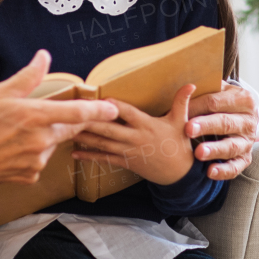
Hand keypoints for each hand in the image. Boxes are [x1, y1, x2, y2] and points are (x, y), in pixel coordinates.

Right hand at [0, 50, 118, 193]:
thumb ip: (28, 77)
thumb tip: (44, 57)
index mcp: (34, 117)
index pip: (75, 113)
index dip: (97, 111)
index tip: (113, 109)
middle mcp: (40, 141)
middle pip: (67, 129)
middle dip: (65, 121)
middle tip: (43, 116)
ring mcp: (35, 162)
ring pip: (51, 145)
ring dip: (43, 138)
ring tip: (13, 134)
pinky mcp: (29, 177)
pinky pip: (39, 161)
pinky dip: (31, 154)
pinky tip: (11, 150)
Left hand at [71, 84, 195, 185]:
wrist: (179, 174)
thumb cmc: (178, 144)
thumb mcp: (181, 122)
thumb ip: (181, 102)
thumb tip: (191, 84)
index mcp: (147, 125)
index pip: (128, 114)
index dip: (115, 107)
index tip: (100, 101)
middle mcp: (135, 138)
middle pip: (109, 129)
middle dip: (90, 122)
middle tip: (72, 114)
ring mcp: (128, 151)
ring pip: (103, 143)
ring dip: (84, 137)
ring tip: (67, 131)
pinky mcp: (125, 162)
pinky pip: (104, 159)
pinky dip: (89, 156)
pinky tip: (74, 153)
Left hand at [185, 82, 258, 179]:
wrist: (241, 117)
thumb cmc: (220, 103)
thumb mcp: (216, 92)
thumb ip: (203, 91)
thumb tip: (180, 91)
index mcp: (243, 99)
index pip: (215, 102)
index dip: (196, 106)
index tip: (179, 112)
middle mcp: (248, 120)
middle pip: (225, 123)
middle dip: (206, 126)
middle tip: (189, 129)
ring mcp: (248, 141)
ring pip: (231, 146)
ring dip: (214, 150)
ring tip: (198, 153)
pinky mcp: (245, 158)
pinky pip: (235, 167)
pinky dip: (223, 171)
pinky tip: (210, 172)